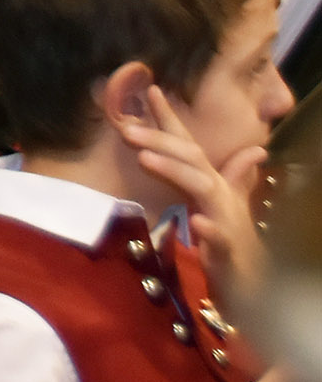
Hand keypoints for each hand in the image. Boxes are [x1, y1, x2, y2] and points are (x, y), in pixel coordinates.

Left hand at [118, 84, 268, 298]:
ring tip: (145, 158)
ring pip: (202, 189)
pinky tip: (196, 223)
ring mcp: (226, 223)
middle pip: (192, 160)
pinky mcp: (228, 254)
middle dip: (161, 139)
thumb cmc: (234, 248)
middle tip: (126, 127)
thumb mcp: (226, 209)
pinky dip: (209, 231)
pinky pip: (219, 241)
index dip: (171, 120)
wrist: (255, 291)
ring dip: (175, 170)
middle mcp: (221, 197)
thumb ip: (235, 179)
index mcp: (213, 186)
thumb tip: (255, 151)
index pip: (190, 147)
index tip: (149, 90)